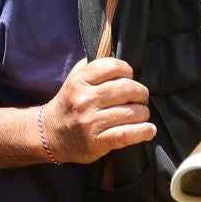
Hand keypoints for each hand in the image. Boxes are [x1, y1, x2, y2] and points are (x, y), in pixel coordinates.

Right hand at [39, 57, 154, 164]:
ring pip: (131, 112)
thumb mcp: (74, 80)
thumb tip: (119, 59)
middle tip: (141, 98)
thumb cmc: (70, 104)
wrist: (51, 135)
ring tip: (142, 114)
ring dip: (144, 113)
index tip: (130, 77)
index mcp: (80, 81)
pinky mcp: (97, 142)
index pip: (113, 66)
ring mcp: (90, 122)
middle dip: (141, 93)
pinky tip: (149, 130)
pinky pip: (127, 134)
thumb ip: (93, 67)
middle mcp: (85, 100)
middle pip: (127, 89)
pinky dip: (143, 131)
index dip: (128, 70)